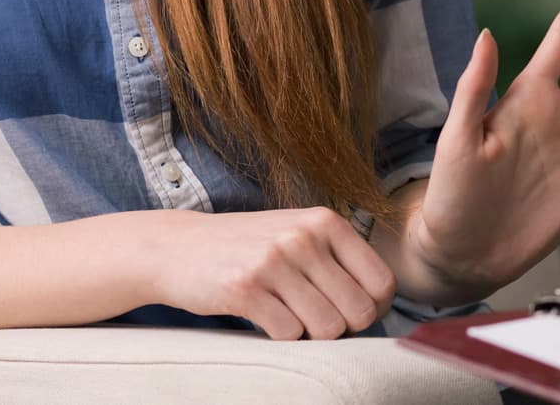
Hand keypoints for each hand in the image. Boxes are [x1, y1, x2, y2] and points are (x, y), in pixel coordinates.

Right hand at [148, 208, 394, 339]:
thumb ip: (339, 260)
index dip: (373, 309)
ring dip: (311, 334)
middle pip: (360, 312)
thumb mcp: (297, 234)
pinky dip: (281, 336)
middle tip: (315, 320)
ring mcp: (274, 261)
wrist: (176, 247)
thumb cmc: (248, 247)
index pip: (382, 283)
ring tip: (288, 317)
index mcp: (325, 222)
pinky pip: (289, 334)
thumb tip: (380, 308)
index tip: (350, 313)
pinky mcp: (245, 289)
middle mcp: (303, 237)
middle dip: (342, 327)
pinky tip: (263, 318)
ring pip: (328, 328)